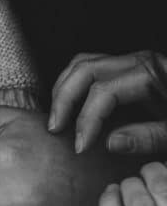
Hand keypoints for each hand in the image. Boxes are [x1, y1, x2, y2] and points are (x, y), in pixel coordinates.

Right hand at [49, 51, 166, 153]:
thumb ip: (149, 138)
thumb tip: (110, 143)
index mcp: (150, 75)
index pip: (103, 92)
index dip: (86, 119)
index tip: (80, 145)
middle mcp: (137, 61)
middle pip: (84, 70)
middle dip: (64, 99)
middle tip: (55, 127)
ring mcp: (132, 59)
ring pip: (82, 63)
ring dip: (63, 88)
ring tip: (58, 115)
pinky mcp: (128, 64)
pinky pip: (90, 63)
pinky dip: (73, 81)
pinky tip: (71, 101)